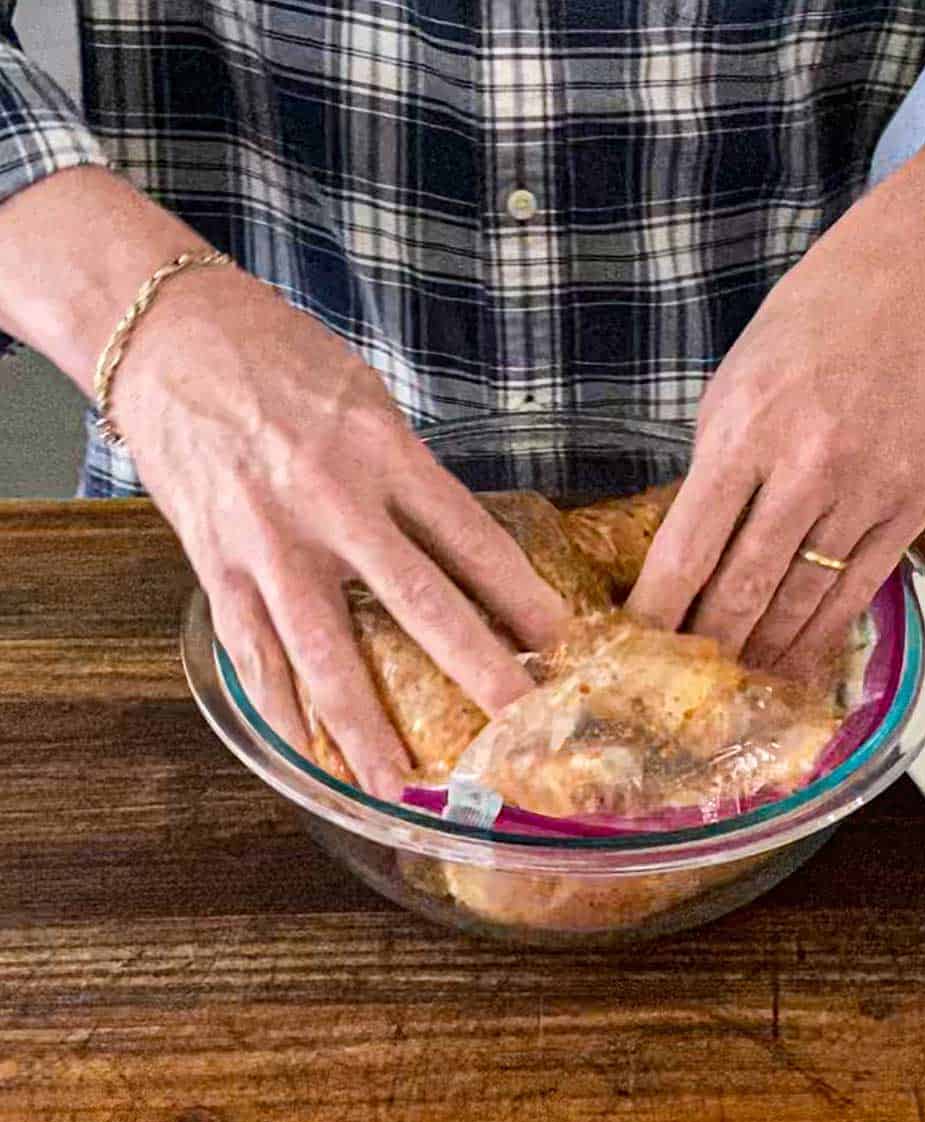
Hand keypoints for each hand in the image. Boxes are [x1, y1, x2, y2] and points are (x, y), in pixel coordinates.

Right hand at [111, 268, 567, 797]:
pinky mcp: (214, 566)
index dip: (524, 598)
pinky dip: (283, 711)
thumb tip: (457, 550)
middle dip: (475, 672)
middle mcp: (330, 503)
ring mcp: (267, 542)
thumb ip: (410, 476)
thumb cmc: (277, 355)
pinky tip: (310, 755)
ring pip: (325, 655)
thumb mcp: (368, 400)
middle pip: (418, 604)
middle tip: (519, 727)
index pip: (472, 540)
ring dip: (367, 730)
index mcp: (382, 452)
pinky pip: (253, 655)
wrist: (164, 333)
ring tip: (401, 787)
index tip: (563, 643)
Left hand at [629, 131, 924, 674]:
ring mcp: (868, 489)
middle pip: (744, 587)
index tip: (635, 647)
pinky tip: (799, 662)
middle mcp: (808, 467)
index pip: (687, 549)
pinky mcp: (915, 503)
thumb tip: (693, 549)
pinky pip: (860, 588)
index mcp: (745, 431)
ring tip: (735, 689)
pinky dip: (824, 633)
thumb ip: (713, 469)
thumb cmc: (811, 325)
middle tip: (681, 686)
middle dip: (707, 645)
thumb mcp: (732, 384)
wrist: (919, 284)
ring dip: (764, 652)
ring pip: (804, 600)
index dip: (658, 610)